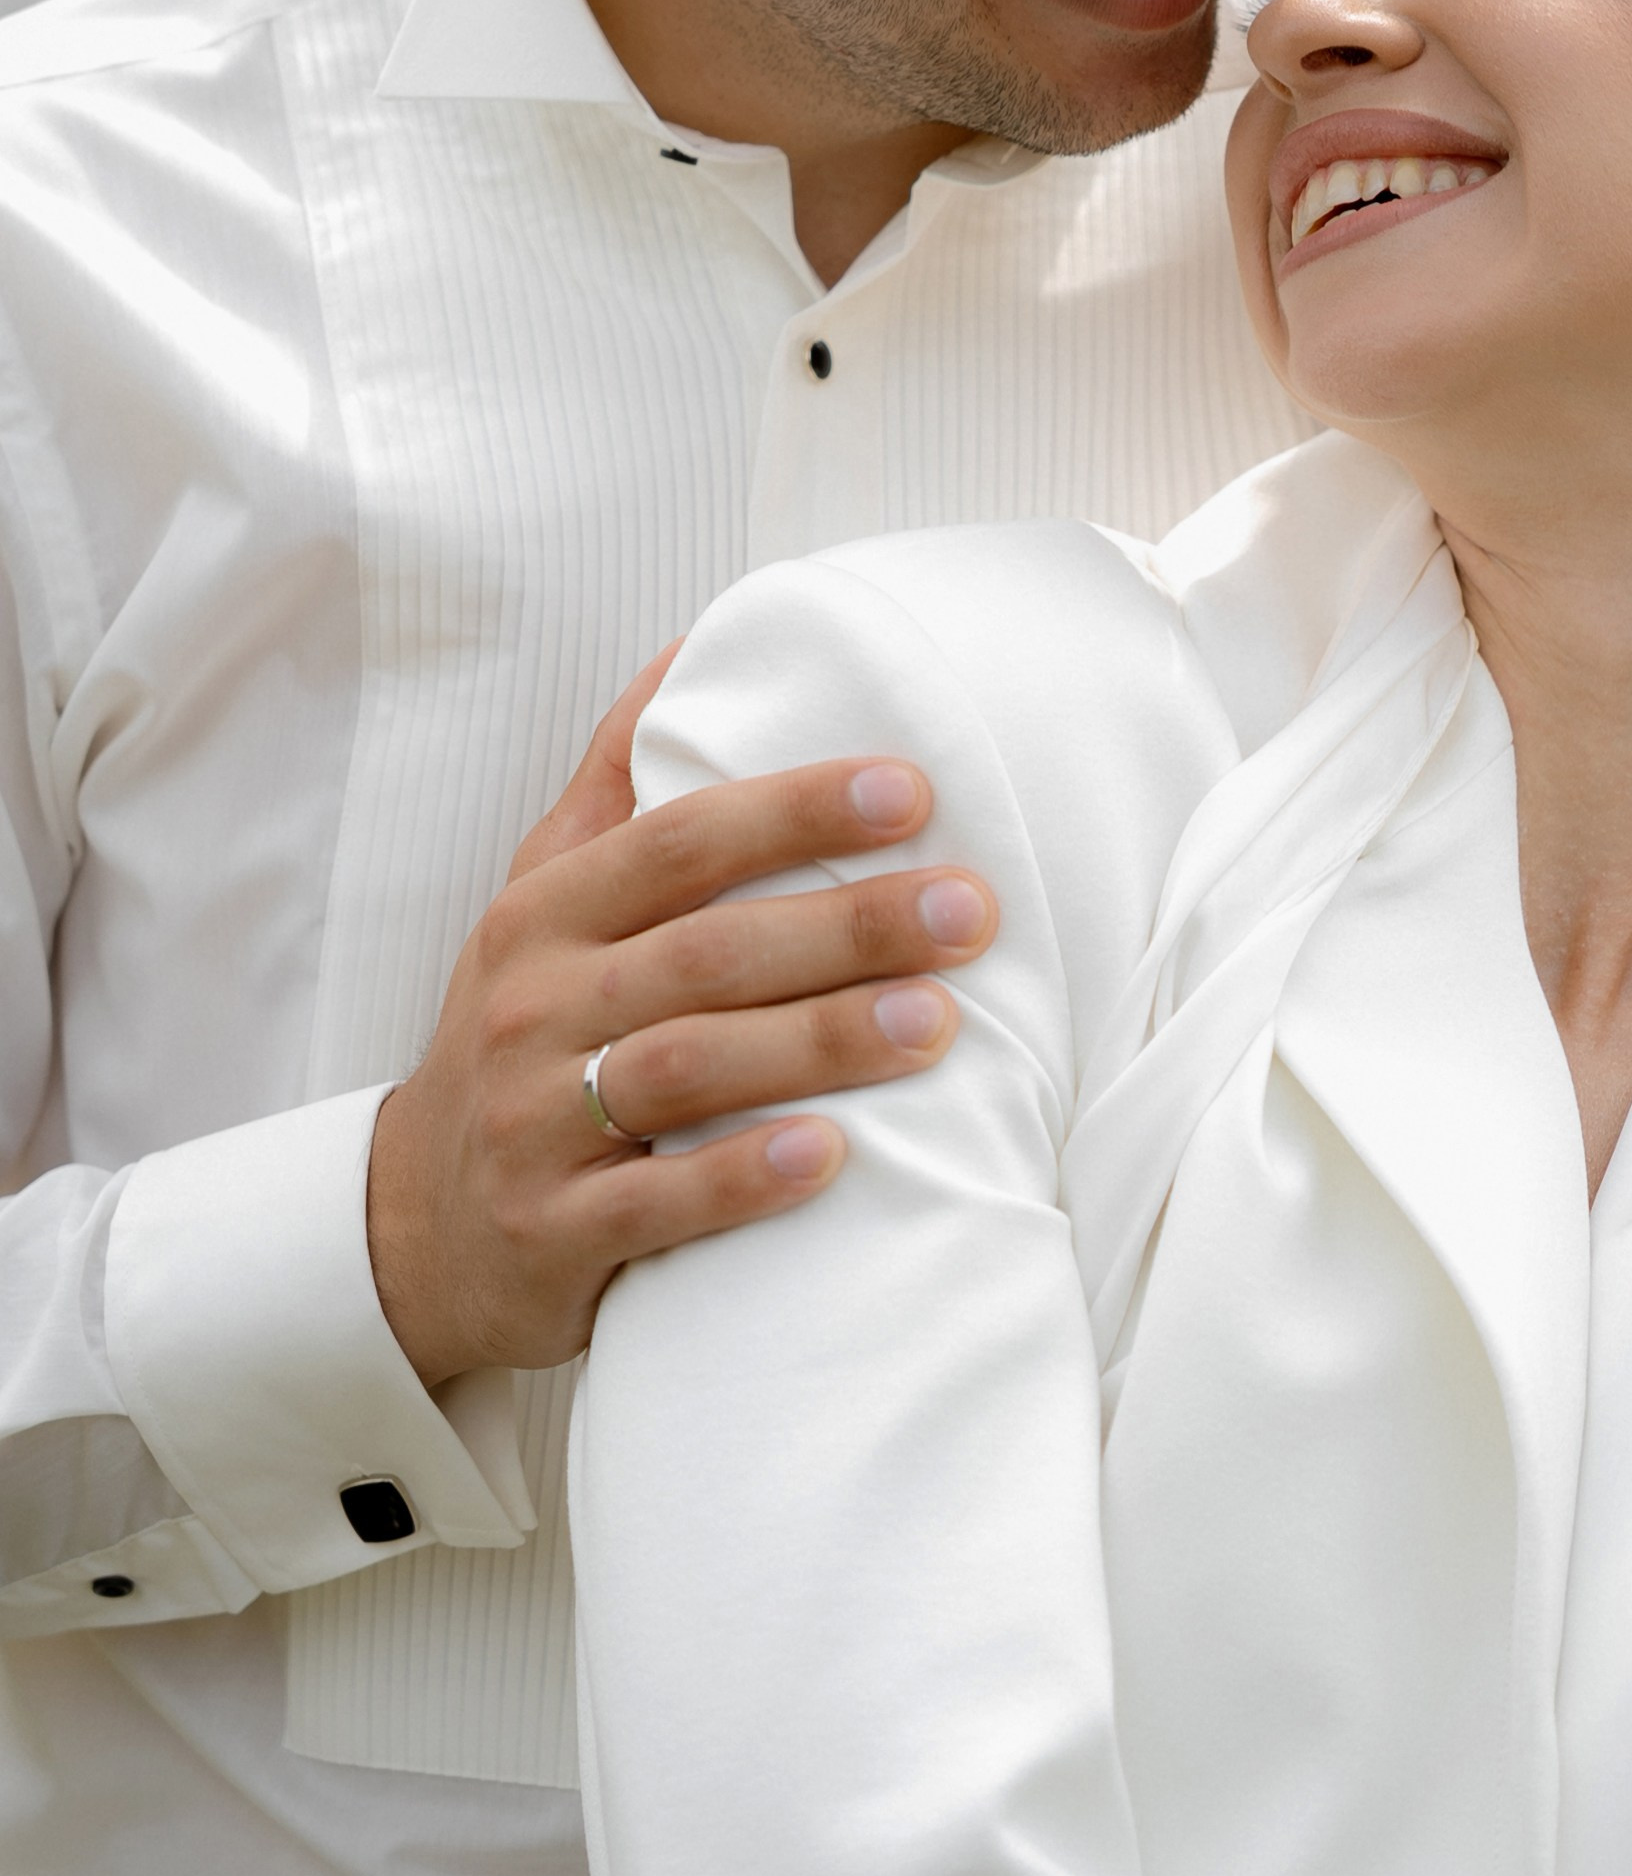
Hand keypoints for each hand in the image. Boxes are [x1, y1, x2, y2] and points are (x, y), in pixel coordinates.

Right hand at [367, 647, 997, 1390]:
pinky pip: (657, 1203)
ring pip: (689, 1067)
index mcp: (548, 914)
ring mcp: (537, 1122)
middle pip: (706, 950)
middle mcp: (536, 1006)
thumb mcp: (542, 904)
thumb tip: (692, 642)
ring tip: (935, 1022)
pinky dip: (744, 1176)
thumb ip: (617, 783)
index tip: (914, 791)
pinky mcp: (553, 1233)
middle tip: (971, 911)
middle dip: (847, 925)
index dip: (795, 809)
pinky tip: (834, 1155)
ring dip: (819, 1042)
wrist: (416, 1228)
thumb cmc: (521, 1036)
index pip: (679, 840)